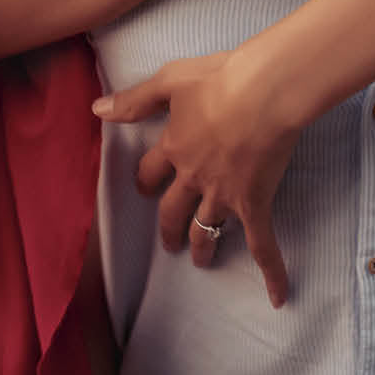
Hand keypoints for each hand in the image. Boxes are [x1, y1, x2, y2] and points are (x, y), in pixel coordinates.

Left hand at [93, 49, 301, 307]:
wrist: (264, 91)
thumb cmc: (221, 78)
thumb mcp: (171, 79)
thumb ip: (135, 99)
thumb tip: (96, 110)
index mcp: (174, 146)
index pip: (150, 171)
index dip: (146, 180)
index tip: (145, 187)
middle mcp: (193, 177)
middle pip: (173, 210)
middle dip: (169, 227)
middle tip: (170, 242)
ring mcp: (224, 195)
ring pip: (207, 230)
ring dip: (202, 248)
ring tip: (200, 260)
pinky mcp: (254, 203)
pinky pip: (262, 243)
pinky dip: (271, 271)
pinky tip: (277, 296)